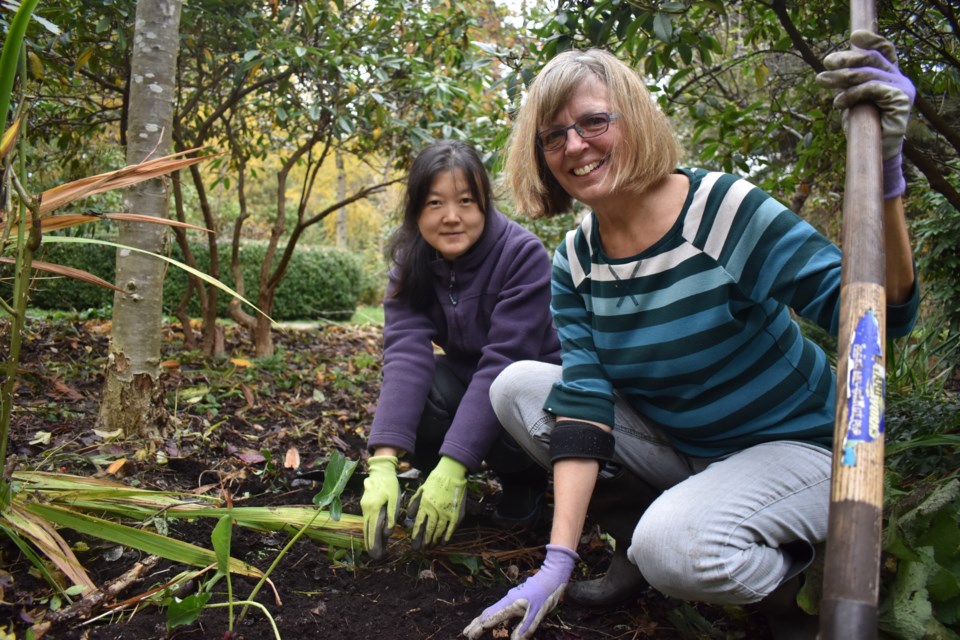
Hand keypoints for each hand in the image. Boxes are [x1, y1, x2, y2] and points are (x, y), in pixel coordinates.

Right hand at [360, 455, 399, 559]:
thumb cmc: (389, 484)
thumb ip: (391, 515)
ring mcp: (364, 507)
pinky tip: (373, 536)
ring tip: (373, 551)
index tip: (376, 554)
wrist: (380, 471)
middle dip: (371, 544)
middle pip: (367, 530)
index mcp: (374, 508)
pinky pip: (367, 520)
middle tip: (375, 557)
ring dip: (369, 538)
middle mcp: (366, 509)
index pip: (373, 530)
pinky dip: (369, 530)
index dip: (374, 543)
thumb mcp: (394, 498)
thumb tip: (388, 533)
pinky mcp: (366, 506)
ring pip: (366, 526)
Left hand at [406, 456, 466, 548]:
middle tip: (421, 549)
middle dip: (424, 541)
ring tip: (431, 546)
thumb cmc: (434, 481)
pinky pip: (451, 528)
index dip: (416, 534)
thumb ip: (414, 503)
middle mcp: (434, 511)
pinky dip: (447, 536)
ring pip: (439, 531)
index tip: (414, 542)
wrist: (451, 474)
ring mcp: (446, 513)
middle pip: (429, 530)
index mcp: (425, 505)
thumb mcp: (421, 490)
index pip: (419, 523)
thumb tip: (409, 516)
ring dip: (434, 540)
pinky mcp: (456, 513)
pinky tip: (443, 542)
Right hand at [462, 545, 577, 639]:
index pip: (490, 618)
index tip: (469, 636)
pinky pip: (505, 612)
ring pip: (495, 612)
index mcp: (509, 604)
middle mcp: (507, 601)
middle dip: (476, 624)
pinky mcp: (519, 600)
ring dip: (485, 621)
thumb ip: (525, 628)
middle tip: (466, 633)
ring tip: (478, 630)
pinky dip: (499, 620)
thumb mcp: (537, 613)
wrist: (553, 575)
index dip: (479, 628)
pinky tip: (504, 627)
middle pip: (487, 614)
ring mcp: (512, 599)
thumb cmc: (546, 593)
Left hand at [816, 30, 914, 198]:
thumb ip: (847, 84)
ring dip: (843, 76)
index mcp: (889, 75)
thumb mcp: (851, 100)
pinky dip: (852, 93)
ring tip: (822, 81)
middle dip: (847, 58)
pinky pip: (873, 89)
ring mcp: (903, 88)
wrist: (875, 152)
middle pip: (873, 59)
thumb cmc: (862, 127)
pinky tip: (838, 102)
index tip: (854, 35)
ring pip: (870, 73)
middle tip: (827, 62)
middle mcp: (899, 79)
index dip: (871, 41)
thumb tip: (830, 68)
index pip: (884, 51)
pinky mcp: (901, 100)